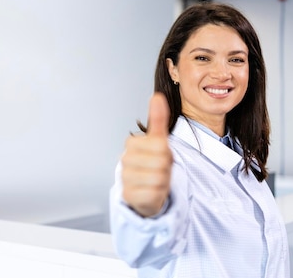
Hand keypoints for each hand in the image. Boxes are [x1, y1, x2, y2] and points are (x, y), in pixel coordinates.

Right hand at [121, 93, 172, 217]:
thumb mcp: (158, 140)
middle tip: (159, 170)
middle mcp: (125, 160)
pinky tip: (151, 192)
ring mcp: (125, 178)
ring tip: (156, 181)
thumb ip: (158, 119)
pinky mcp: (128, 196)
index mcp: (131, 144)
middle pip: (161, 162)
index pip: (161, 145)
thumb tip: (157, 96)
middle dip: (166, 168)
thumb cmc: (153, 164)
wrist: (146, 191)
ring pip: (158, 178)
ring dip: (163, 182)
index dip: (167, 153)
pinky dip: (157, 195)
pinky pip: (153, 193)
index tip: (160, 156)